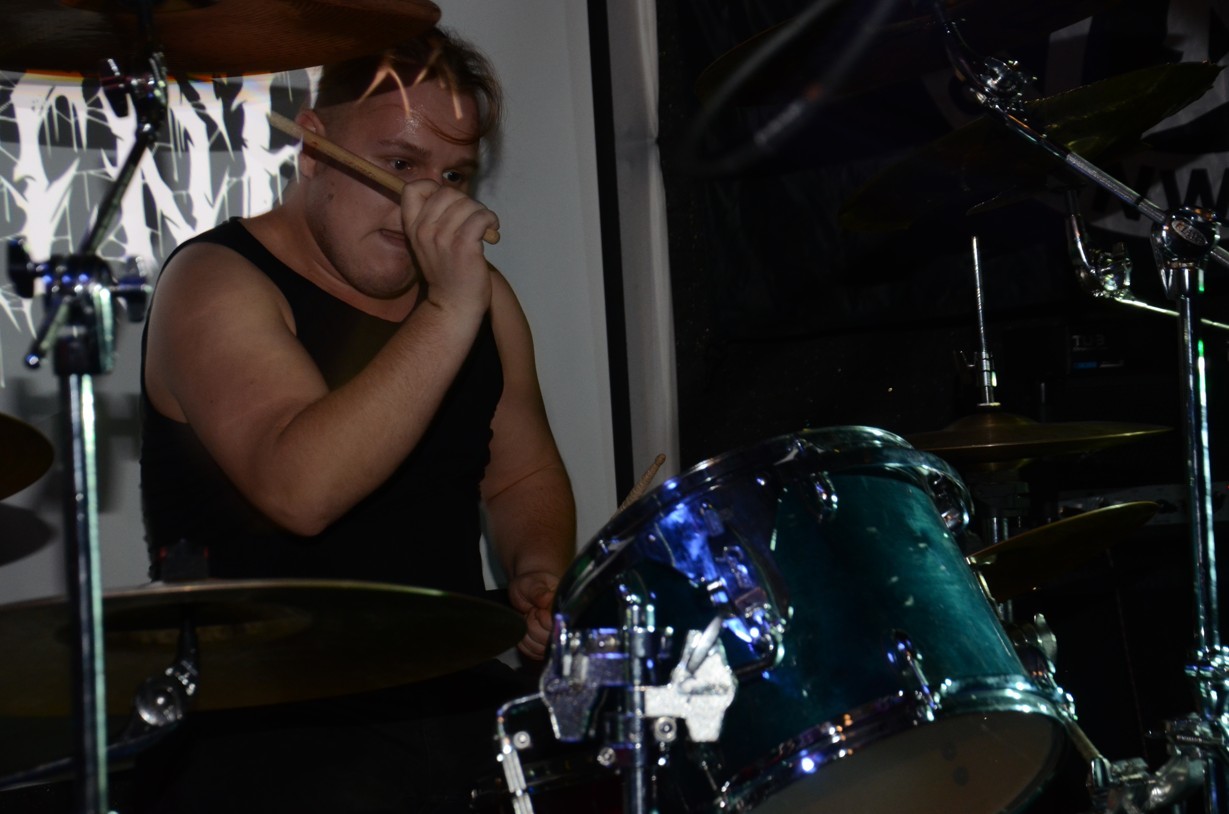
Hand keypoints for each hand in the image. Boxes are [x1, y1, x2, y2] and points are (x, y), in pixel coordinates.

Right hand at [401, 179, 497, 313]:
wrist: (454, 305)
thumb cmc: (447, 273)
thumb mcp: (428, 245)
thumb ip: (433, 220)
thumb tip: (453, 195)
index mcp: (412, 228)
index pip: (413, 189)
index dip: (433, 187)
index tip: (449, 202)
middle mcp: (424, 231)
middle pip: (446, 192)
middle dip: (465, 201)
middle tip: (473, 218)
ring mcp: (443, 238)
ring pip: (468, 204)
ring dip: (481, 212)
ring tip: (484, 227)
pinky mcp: (464, 246)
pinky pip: (481, 217)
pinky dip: (491, 220)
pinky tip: (492, 231)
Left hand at [507, 570, 558, 659]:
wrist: (528, 590)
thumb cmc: (532, 584)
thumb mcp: (533, 583)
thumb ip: (539, 592)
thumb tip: (546, 599)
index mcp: (566, 608)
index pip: (558, 626)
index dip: (542, 620)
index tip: (536, 609)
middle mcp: (565, 626)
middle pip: (548, 640)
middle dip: (533, 626)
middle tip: (532, 612)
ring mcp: (555, 638)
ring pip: (539, 649)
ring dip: (527, 635)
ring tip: (530, 619)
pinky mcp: (545, 647)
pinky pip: (532, 653)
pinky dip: (524, 643)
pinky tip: (526, 630)